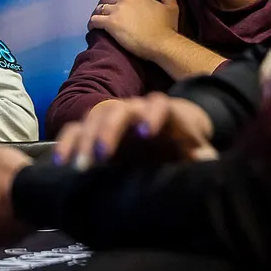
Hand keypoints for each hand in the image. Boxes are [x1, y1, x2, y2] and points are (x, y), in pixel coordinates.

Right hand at [51, 93, 215, 169]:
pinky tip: (60, 162)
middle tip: (101, 154)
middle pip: (119, 110)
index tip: (145, 132)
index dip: (152, 114)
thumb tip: (210, 166)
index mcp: (166, 113)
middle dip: (108, 130)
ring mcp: (114, 118)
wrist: (171, 140)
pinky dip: (67, 143)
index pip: (159, 105)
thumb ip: (204, 159)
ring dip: (85, 140)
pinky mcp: (97, 131)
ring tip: (78, 165)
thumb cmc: (186, 147)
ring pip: (94, 118)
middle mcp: (137, 110)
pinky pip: (77, 130)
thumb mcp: (200, 153)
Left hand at [88, 0, 179, 61]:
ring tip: (97, 22)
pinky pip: (94, 21)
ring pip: (98, 9)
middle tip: (104, 13)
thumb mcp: (171, 6)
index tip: (113, 1)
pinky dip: (92, 24)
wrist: (162, 43)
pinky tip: (93, 29)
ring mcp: (116, 11)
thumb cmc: (167, 27)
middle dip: (103, 4)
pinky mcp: (110, 23)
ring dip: (97, 14)